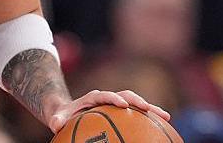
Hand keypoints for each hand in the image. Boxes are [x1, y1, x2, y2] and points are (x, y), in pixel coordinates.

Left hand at [47, 89, 170, 132]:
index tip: (123, 105)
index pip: (105, 95)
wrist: (69, 110)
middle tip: (150, 108)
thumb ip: (57, 118)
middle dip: (138, 100)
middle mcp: (107, 98)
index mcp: (93, 97)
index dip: (114, 98)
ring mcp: (116, 103)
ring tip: (167, 117)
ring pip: (136, 103)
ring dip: (151, 108)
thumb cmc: (64, 115)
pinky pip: (137, 114)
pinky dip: (149, 118)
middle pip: (126, 95)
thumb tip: (55, 124)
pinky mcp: (121, 111)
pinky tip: (163, 126)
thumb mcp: (58, 116)